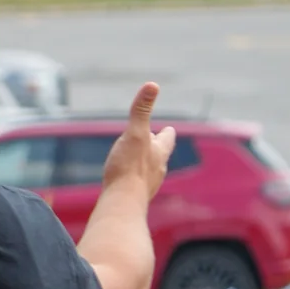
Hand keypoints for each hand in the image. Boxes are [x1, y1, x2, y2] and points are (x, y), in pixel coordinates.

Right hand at [101, 83, 175, 209]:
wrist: (122, 204)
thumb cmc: (129, 168)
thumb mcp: (135, 133)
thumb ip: (141, 110)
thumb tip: (152, 84)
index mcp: (159, 153)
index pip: (167, 138)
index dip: (166, 133)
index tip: (167, 129)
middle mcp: (157, 170)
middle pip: (160, 156)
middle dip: (157, 149)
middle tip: (154, 144)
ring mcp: (146, 187)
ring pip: (149, 173)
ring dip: (145, 167)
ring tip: (138, 165)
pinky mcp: (134, 200)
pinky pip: (136, 188)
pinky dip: (133, 183)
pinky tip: (125, 186)